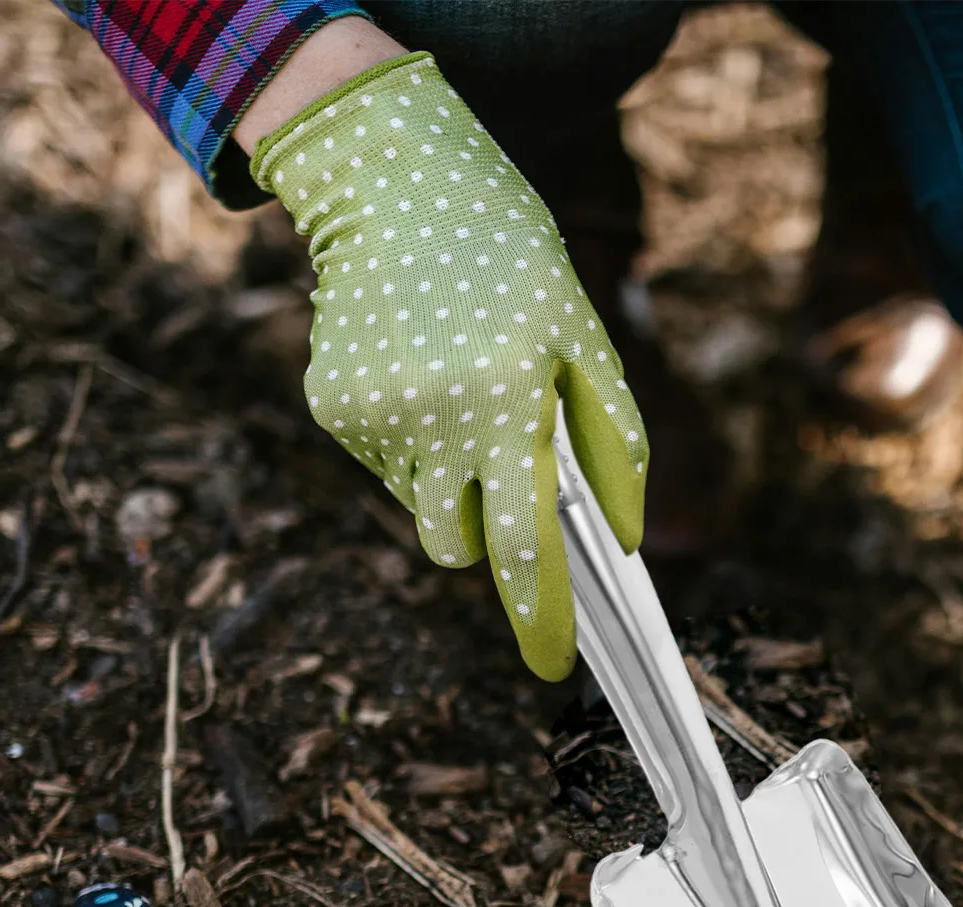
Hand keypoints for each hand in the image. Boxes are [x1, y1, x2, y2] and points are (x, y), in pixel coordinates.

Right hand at [250, 52, 647, 679]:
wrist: (395, 185)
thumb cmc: (511, 262)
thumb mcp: (584, 337)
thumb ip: (613, 442)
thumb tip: (627, 540)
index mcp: (504, 401)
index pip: (523, 542)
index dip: (539, 613)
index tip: (553, 666)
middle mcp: (431, 418)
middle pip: (461, 546)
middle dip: (490, 531)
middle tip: (505, 462)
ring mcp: (373, 417)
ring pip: (424, 508)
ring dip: (454, 479)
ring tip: (463, 392)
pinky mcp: (334, 409)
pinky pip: (390, 468)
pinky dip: (415, 445)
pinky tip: (421, 376)